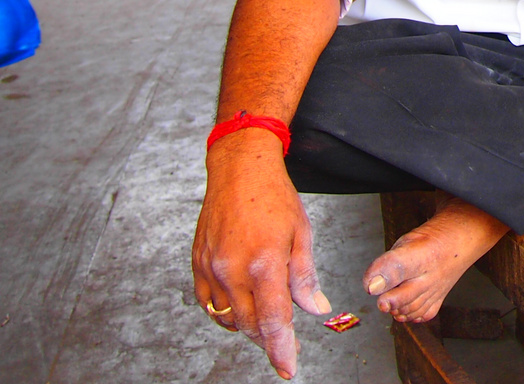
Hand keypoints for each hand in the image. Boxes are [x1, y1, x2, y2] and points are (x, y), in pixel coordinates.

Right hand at [192, 131, 330, 378]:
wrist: (239, 170)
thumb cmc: (274, 196)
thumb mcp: (301, 233)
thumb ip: (305, 276)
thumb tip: (316, 309)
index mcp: (264, 263)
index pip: (273, 321)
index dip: (281, 349)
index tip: (288, 368)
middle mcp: (233, 270)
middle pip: (250, 325)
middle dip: (268, 339)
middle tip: (285, 341)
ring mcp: (211, 269)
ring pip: (228, 318)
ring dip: (248, 326)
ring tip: (266, 314)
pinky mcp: (198, 265)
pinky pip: (210, 303)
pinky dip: (227, 312)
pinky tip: (243, 303)